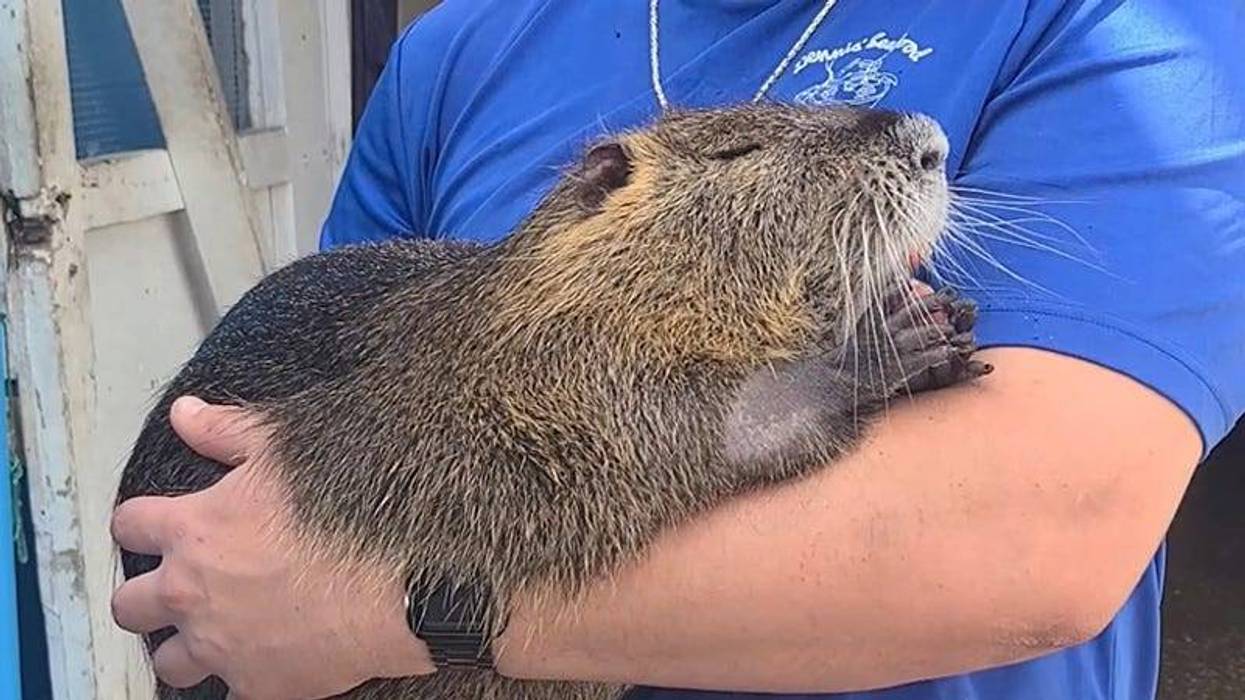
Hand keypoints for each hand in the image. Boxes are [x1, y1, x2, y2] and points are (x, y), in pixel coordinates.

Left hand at [110, 396, 434, 698]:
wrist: (404, 579)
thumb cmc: (350, 509)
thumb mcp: (285, 447)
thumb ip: (226, 431)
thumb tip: (185, 414)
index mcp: (192, 531)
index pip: (131, 526)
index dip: (145, 522)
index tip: (164, 525)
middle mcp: (191, 594)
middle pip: (129, 605)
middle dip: (149, 595)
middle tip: (182, 586)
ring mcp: (221, 647)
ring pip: (168, 663)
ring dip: (186, 646)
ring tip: (217, 631)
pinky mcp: (258, 686)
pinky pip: (229, 696)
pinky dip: (242, 680)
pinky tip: (265, 660)